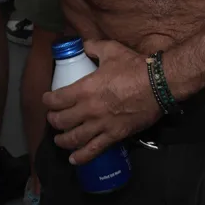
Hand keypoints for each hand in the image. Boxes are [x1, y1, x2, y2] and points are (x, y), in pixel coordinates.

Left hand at [43, 39, 161, 164]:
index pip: (57, 99)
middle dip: (53, 120)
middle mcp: (89, 109)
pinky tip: (74, 159)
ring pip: (74, 138)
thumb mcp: (110, 50)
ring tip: (60, 139)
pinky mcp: (114, 135)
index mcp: (85, 89)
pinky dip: (82, 157)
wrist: (158, 85)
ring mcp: (101, 125)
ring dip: (63, 140)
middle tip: (53, 118)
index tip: (47, 100)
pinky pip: (94, 150)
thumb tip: (85, 45)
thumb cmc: (133, 67)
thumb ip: (94, 47)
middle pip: (62, 121)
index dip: (48, 101)